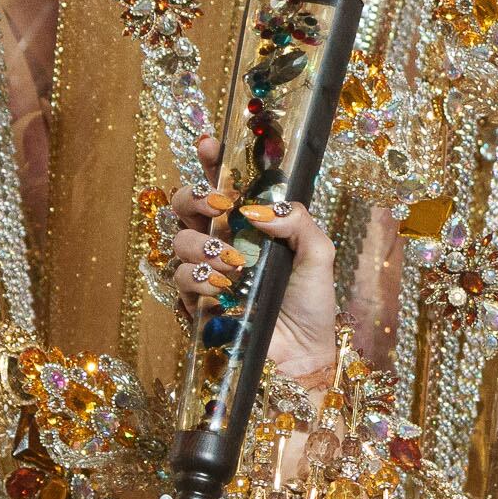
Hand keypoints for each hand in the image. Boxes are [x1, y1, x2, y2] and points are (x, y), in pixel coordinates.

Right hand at [159, 142, 341, 395]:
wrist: (304, 354)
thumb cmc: (311, 304)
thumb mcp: (318, 253)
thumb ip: (297, 220)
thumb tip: (258, 208)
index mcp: (248, 224)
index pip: (221, 184)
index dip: (210, 161)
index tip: (210, 144)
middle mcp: (221, 242)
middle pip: (184, 204)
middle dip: (194, 196)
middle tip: (220, 206)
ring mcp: (205, 271)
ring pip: (178, 240)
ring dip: (203, 245)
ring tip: (234, 263)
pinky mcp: (195, 302)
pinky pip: (179, 278)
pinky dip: (199, 277)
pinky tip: (224, 286)